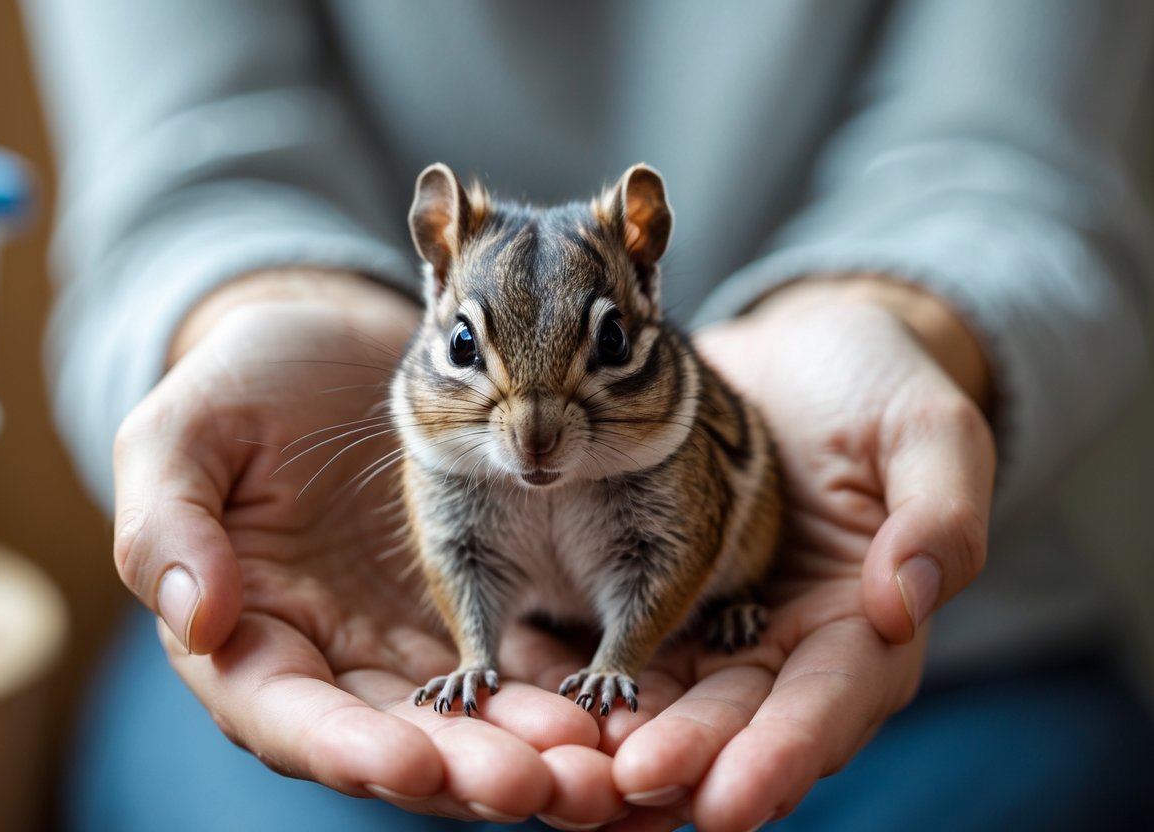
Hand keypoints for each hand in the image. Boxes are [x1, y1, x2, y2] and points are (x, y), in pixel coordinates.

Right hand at [111, 273, 619, 824]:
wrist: (335, 344)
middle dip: (468, 771)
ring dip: (532, 752)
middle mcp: (332, 662)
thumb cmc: (245, 383)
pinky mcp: (477, 610)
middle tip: (542, 782)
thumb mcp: (181, 433)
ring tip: (595, 763)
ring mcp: (409, 643)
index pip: (291, 718)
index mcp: (247, 638)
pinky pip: (522, 669)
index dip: (349, 750)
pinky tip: (611, 705)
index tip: (414, 764)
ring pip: (471, 724)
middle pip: (398, 742)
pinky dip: (562, 695)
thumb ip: (166, 524)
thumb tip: (194, 621)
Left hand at [598, 278, 995, 830]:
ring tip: (576, 772)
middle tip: (630, 785)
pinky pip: (613, 646)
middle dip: (688, 760)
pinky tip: (534, 705)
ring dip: (625, 741)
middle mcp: (784, 642)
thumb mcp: (926, 428)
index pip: (829, 703)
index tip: (732, 800)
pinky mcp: (651, 594)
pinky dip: (578, 682)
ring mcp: (714, 623)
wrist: (793, 351)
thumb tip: (907, 601)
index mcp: (864, 623)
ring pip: (669, 700)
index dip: (784, 755)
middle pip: (737, 719)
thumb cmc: (872, 384)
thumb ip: (939, 513)